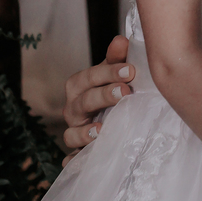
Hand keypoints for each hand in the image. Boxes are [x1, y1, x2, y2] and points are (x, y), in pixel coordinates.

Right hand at [61, 35, 135, 160]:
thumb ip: (118, 58)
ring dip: (85, 132)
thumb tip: (122, 40)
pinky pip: (71, 160)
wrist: (116, 117)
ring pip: (72, 133)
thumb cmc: (116, 88)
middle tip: (125, 92)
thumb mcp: (117, 73)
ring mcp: (75, 131)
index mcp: (80, 86)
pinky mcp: (80, 153)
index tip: (130, 70)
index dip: (106, 73)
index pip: (87, 78)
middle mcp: (73, 109)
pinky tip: (83, 158)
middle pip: (81, 102)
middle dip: (103, 96)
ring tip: (102, 129)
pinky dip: (73, 160)